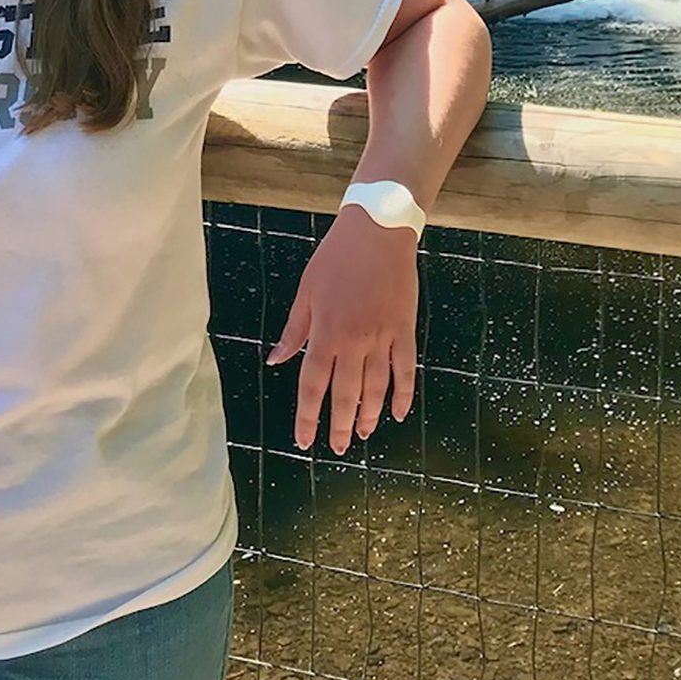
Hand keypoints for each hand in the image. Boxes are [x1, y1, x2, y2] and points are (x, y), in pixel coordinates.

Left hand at [268, 208, 420, 453]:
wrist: (378, 232)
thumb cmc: (336, 259)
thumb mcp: (306, 292)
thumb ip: (294, 331)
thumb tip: (274, 361)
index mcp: (325, 333)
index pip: (313, 386)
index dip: (308, 417)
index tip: (304, 441)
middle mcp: (354, 342)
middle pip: (346, 394)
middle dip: (341, 425)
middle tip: (338, 448)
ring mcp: (383, 338)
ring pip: (377, 387)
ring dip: (370, 415)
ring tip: (365, 434)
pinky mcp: (405, 330)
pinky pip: (406, 369)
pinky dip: (404, 393)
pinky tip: (398, 413)